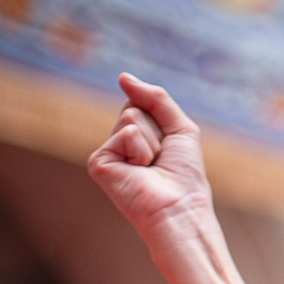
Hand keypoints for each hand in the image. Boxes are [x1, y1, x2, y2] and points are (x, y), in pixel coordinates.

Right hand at [86, 73, 212, 235]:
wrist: (180, 207)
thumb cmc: (185, 176)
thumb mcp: (180, 128)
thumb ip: (156, 98)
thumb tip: (123, 76)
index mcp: (136, 138)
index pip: (140, 103)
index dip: (162, 120)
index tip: (170, 148)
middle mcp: (119, 145)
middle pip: (134, 107)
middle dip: (158, 131)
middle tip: (161, 160)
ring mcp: (108, 153)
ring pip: (131, 117)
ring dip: (153, 142)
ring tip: (152, 167)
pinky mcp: (99, 162)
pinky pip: (127, 133)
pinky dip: (142, 150)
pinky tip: (140, 172)